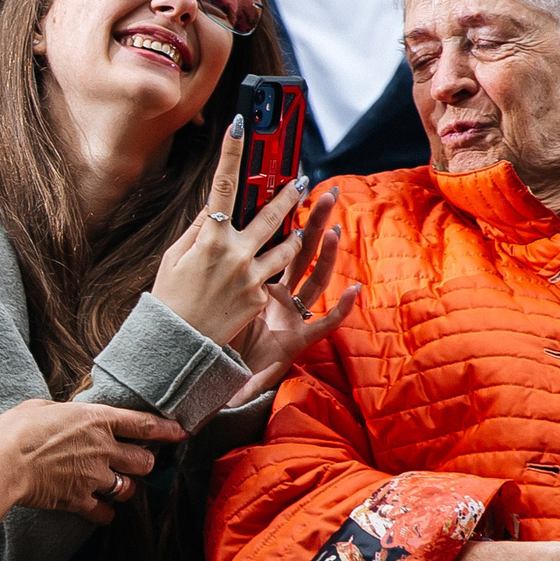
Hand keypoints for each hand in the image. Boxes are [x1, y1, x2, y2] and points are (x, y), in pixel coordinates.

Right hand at [0, 399, 185, 523]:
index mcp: (97, 419)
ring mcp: (94, 477)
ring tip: (114, 486)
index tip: (180, 433)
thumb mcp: (42, 407)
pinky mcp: (80, 500)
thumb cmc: (17, 429)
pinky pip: (104, 513)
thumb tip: (64, 416)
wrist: (3, 464)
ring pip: (129, 489)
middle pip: (144, 461)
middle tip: (134, 463)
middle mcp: (103, 448)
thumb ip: (63, 412)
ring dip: (125, 488)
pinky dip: (104, 514)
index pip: (143, 424)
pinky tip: (100, 512)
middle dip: (143, 463)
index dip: (166, 429)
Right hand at [152, 117, 313, 345]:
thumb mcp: (174, 259)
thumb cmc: (170, 299)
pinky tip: (283, 257)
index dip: (231, 153)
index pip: (222, 186)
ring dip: (296, 229)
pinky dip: (278, 263)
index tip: (240, 126)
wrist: (179, 345)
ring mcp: (251, 277)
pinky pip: (274, 274)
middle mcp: (235, 254)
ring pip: (285, 246)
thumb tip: (213, 206)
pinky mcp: (259, 298)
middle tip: (302, 180)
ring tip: (305, 222)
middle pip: (270, 214)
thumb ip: (197, 230)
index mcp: (209, 240)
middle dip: (288, 193)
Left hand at [228, 186, 354, 403]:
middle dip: (315, 223)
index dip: (287, 216)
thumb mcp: (211, 290)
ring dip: (327, 256)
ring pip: (315, 281)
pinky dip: (340, 308)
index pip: (275, 241)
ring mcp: (290, 315)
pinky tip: (353, 289)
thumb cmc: (209, 333)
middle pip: (301, 252)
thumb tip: (206, 219)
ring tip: (333, 230)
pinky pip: (324, 323)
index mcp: (258, 280)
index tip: (293, 188)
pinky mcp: (297, 340)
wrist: (209, 372)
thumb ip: (213, 259)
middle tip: (325, 194)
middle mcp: (279, 294)